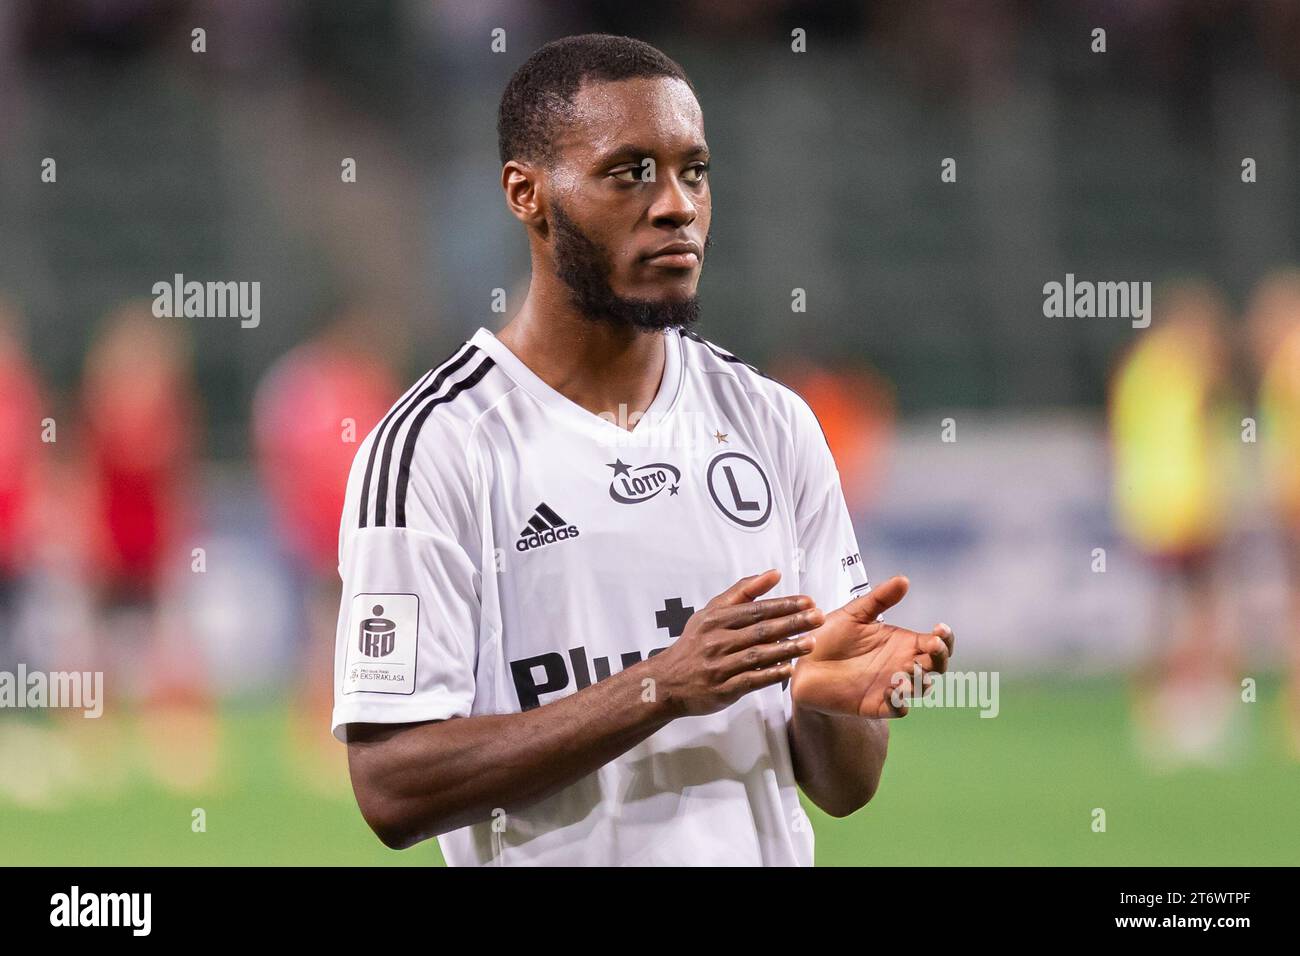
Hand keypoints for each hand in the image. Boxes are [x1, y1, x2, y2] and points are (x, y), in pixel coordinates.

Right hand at [648, 569, 824, 716]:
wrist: (667, 681)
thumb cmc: (694, 644)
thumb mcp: (711, 612)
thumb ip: (743, 592)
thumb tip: (773, 574)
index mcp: (716, 619)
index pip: (756, 609)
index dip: (784, 604)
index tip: (807, 601)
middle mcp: (717, 640)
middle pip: (760, 629)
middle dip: (792, 622)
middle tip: (817, 618)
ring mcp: (719, 665)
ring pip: (758, 654)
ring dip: (786, 648)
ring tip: (810, 643)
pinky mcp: (722, 688)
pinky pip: (750, 680)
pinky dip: (770, 674)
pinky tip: (789, 670)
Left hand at [790, 576, 953, 718]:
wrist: (804, 662)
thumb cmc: (831, 637)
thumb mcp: (855, 614)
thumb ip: (880, 599)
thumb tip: (904, 579)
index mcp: (902, 643)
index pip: (934, 643)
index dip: (944, 638)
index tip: (939, 628)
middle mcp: (901, 665)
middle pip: (935, 666)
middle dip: (940, 657)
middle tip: (932, 645)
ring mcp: (890, 686)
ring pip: (920, 688)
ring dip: (921, 680)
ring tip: (909, 667)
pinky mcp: (874, 704)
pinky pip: (896, 709)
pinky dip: (899, 702)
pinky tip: (892, 690)